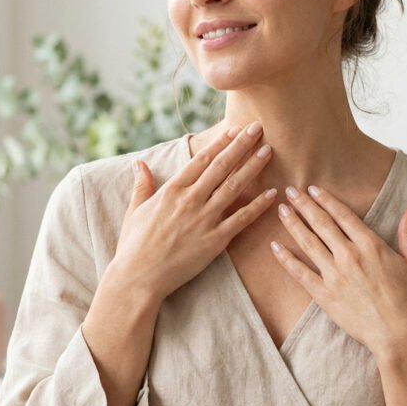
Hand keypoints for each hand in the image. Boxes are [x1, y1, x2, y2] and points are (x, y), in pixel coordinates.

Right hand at [107, 122, 276, 301]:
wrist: (138, 277)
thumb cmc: (133, 245)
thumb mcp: (134, 210)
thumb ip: (142, 185)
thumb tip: (139, 164)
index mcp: (171, 190)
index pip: (201, 159)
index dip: (220, 142)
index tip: (234, 130)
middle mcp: (190, 200)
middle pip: (221, 166)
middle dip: (241, 145)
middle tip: (258, 128)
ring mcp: (204, 219)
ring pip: (234, 186)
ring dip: (253, 167)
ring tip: (268, 151)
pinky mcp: (215, 241)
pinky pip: (241, 219)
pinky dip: (258, 206)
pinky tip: (272, 193)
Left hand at [269, 185, 406, 357]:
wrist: (399, 333)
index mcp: (370, 244)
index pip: (343, 215)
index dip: (326, 199)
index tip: (313, 188)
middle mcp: (349, 255)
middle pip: (321, 224)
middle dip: (304, 205)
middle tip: (289, 191)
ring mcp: (334, 275)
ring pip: (308, 243)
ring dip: (293, 224)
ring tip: (281, 210)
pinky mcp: (324, 295)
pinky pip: (300, 273)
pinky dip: (286, 259)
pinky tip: (274, 247)